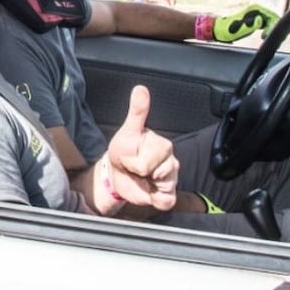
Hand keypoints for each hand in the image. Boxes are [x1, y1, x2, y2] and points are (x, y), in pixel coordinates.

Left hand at [105, 85, 177, 210]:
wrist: (118, 173)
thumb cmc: (124, 151)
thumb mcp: (127, 131)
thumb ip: (136, 111)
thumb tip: (141, 88)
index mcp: (162, 145)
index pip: (147, 161)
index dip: (132, 162)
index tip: (127, 156)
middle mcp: (170, 160)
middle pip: (156, 173)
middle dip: (138, 172)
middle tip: (133, 167)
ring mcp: (171, 178)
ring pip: (163, 187)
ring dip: (145, 185)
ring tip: (140, 177)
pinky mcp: (169, 194)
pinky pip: (167, 201)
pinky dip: (154, 200)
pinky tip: (147, 188)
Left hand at [213, 3, 279, 41]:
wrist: (220, 31)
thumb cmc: (227, 30)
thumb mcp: (239, 29)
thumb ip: (250, 25)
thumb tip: (260, 20)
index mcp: (255, 9)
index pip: (273, 15)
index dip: (273, 26)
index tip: (266, 35)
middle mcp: (257, 10)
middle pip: (274, 18)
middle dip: (274, 28)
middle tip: (266, 37)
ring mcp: (257, 14)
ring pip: (272, 21)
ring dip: (272, 29)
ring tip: (264, 37)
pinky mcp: (256, 20)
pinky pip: (268, 24)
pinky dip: (269, 30)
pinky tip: (264, 36)